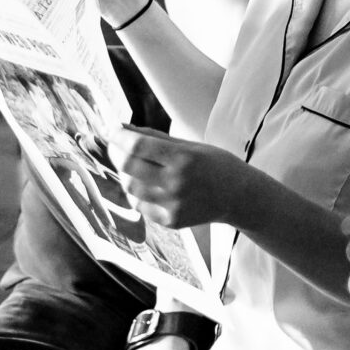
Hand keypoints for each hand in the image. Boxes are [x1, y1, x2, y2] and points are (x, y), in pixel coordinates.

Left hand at [105, 125, 234, 225]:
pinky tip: (143, 184)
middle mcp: (176, 183)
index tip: (111, 129)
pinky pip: (140, 206)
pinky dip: (135, 193)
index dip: (119, 136)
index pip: (139, 146)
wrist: (239, 196)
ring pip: (130, 187)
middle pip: (129, 166)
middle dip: (116, 152)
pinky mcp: (171, 221)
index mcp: (183, 158)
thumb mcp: (189, 145)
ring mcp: (172, 205)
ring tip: (131, 165)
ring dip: (125, 173)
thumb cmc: (215, 164)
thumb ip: (155, 137)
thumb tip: (122, 128)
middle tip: (115, 144)